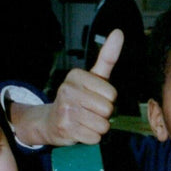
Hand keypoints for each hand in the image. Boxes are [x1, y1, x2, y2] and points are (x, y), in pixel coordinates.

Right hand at [9, 29, 122, 145]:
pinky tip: (80, 130)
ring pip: (103, 125)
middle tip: (89, 111)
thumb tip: (119, 32)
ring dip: (98, 127)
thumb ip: (107, 57)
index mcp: (76, 76)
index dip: (107, 100)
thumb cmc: (78, 98)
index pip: (112, 94)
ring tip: (85, 121)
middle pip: (108, 110)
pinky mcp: (66, 128)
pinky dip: (91, 137)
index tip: (94, 98)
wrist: (51, 121)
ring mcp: (65, 110)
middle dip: (103, 115)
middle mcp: (68, 90)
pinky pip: (94, 138)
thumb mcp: (92, 77)